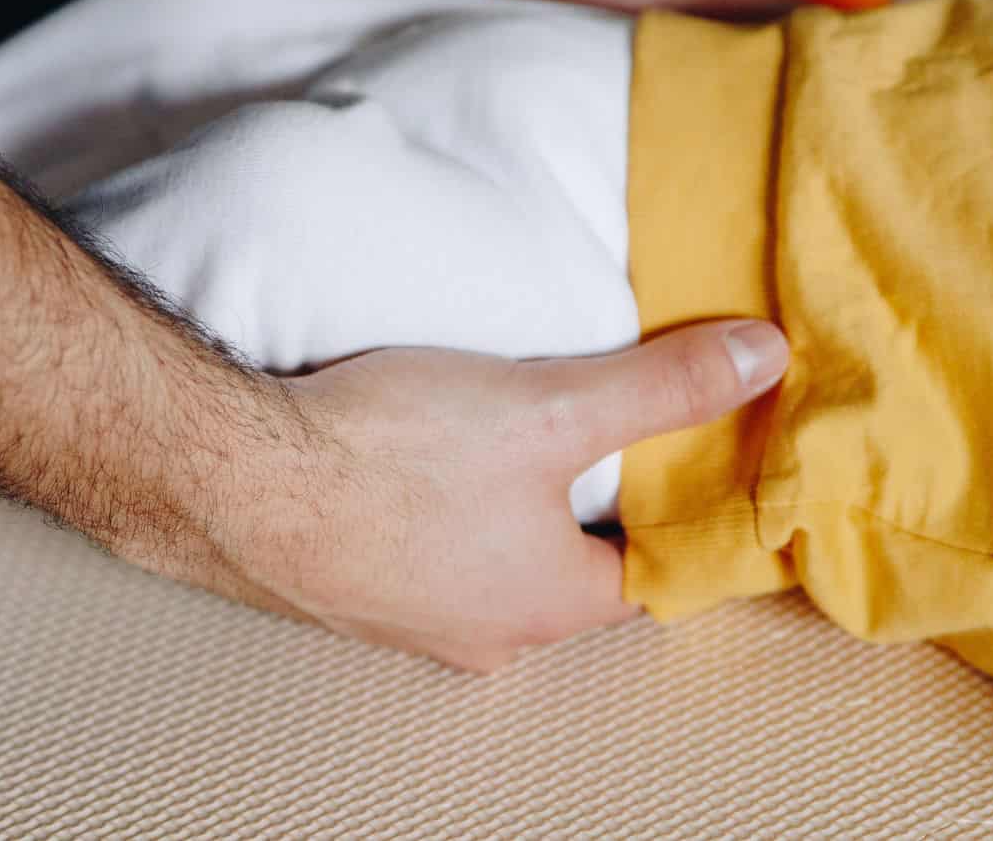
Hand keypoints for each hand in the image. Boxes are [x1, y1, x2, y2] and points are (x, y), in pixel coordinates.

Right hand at [200, 319, 788, 671]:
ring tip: (502, 433)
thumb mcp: (551, 407)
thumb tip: (762, 360)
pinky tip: (413, 457)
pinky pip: (419, 552)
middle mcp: (485, 633)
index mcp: (551, 604)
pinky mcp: (345, 589)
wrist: (230, 476)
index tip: (694, 453)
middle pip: (571, 566)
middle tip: (599, 427)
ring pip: (490, 561)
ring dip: (505, 508)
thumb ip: (661, 388)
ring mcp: (408, 620)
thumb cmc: (388, 455)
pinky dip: (435, 510)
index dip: (680, 506)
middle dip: (589, 503)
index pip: (653, 568)